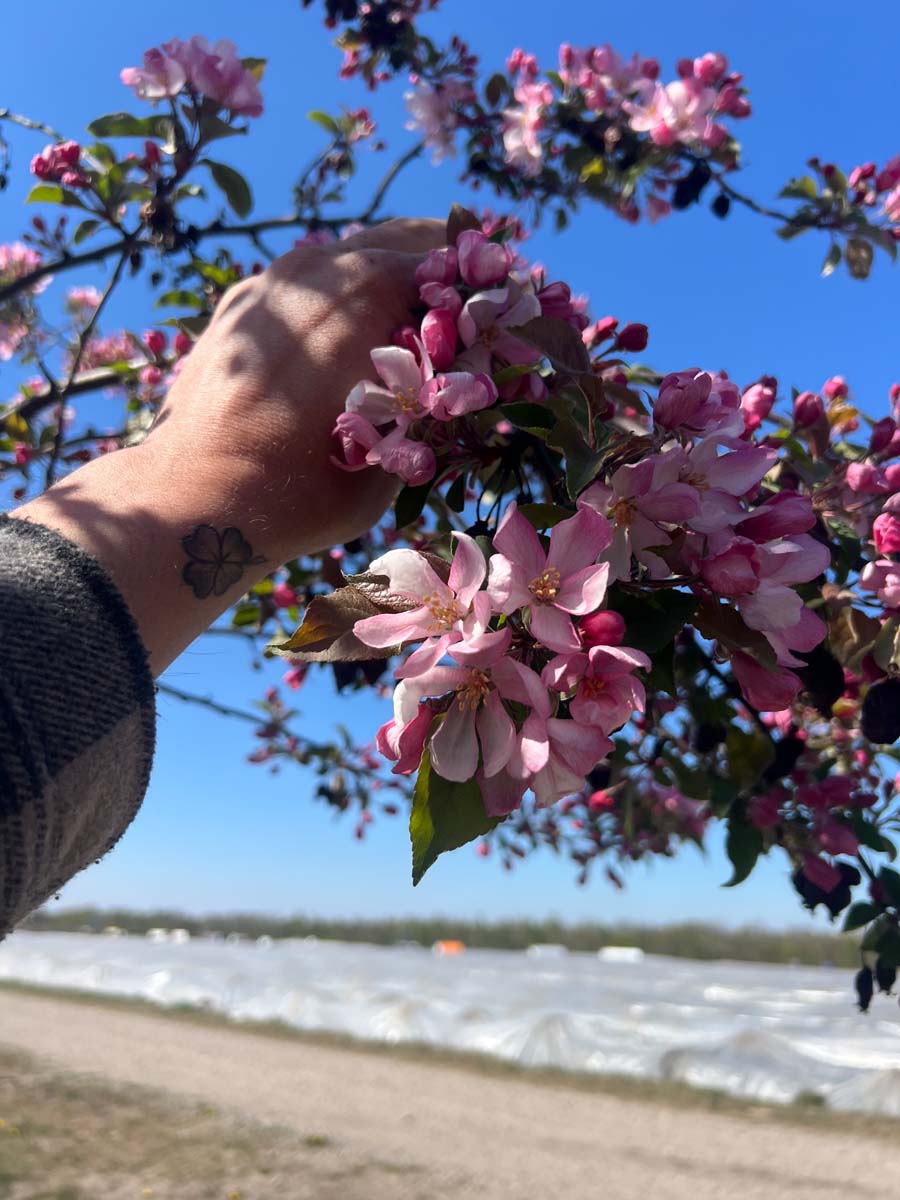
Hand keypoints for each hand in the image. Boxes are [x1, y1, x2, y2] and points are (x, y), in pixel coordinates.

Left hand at [149, 217, 444, 560]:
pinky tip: (342, 341)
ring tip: (403, 325)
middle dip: (432, 272)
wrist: (196, 502)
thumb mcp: (393, 456)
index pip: (442, 265)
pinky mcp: (237, 310)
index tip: (495, 312)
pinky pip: (300, 286)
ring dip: (380, 281)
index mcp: (363, 293)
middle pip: (393, 245)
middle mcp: (314, 272)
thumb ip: (431, 406)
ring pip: (342, 260)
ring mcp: (267, 286)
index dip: (475, 290)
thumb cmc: (301, 490)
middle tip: (458, 312)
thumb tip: (464, 383)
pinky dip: (332, 300)